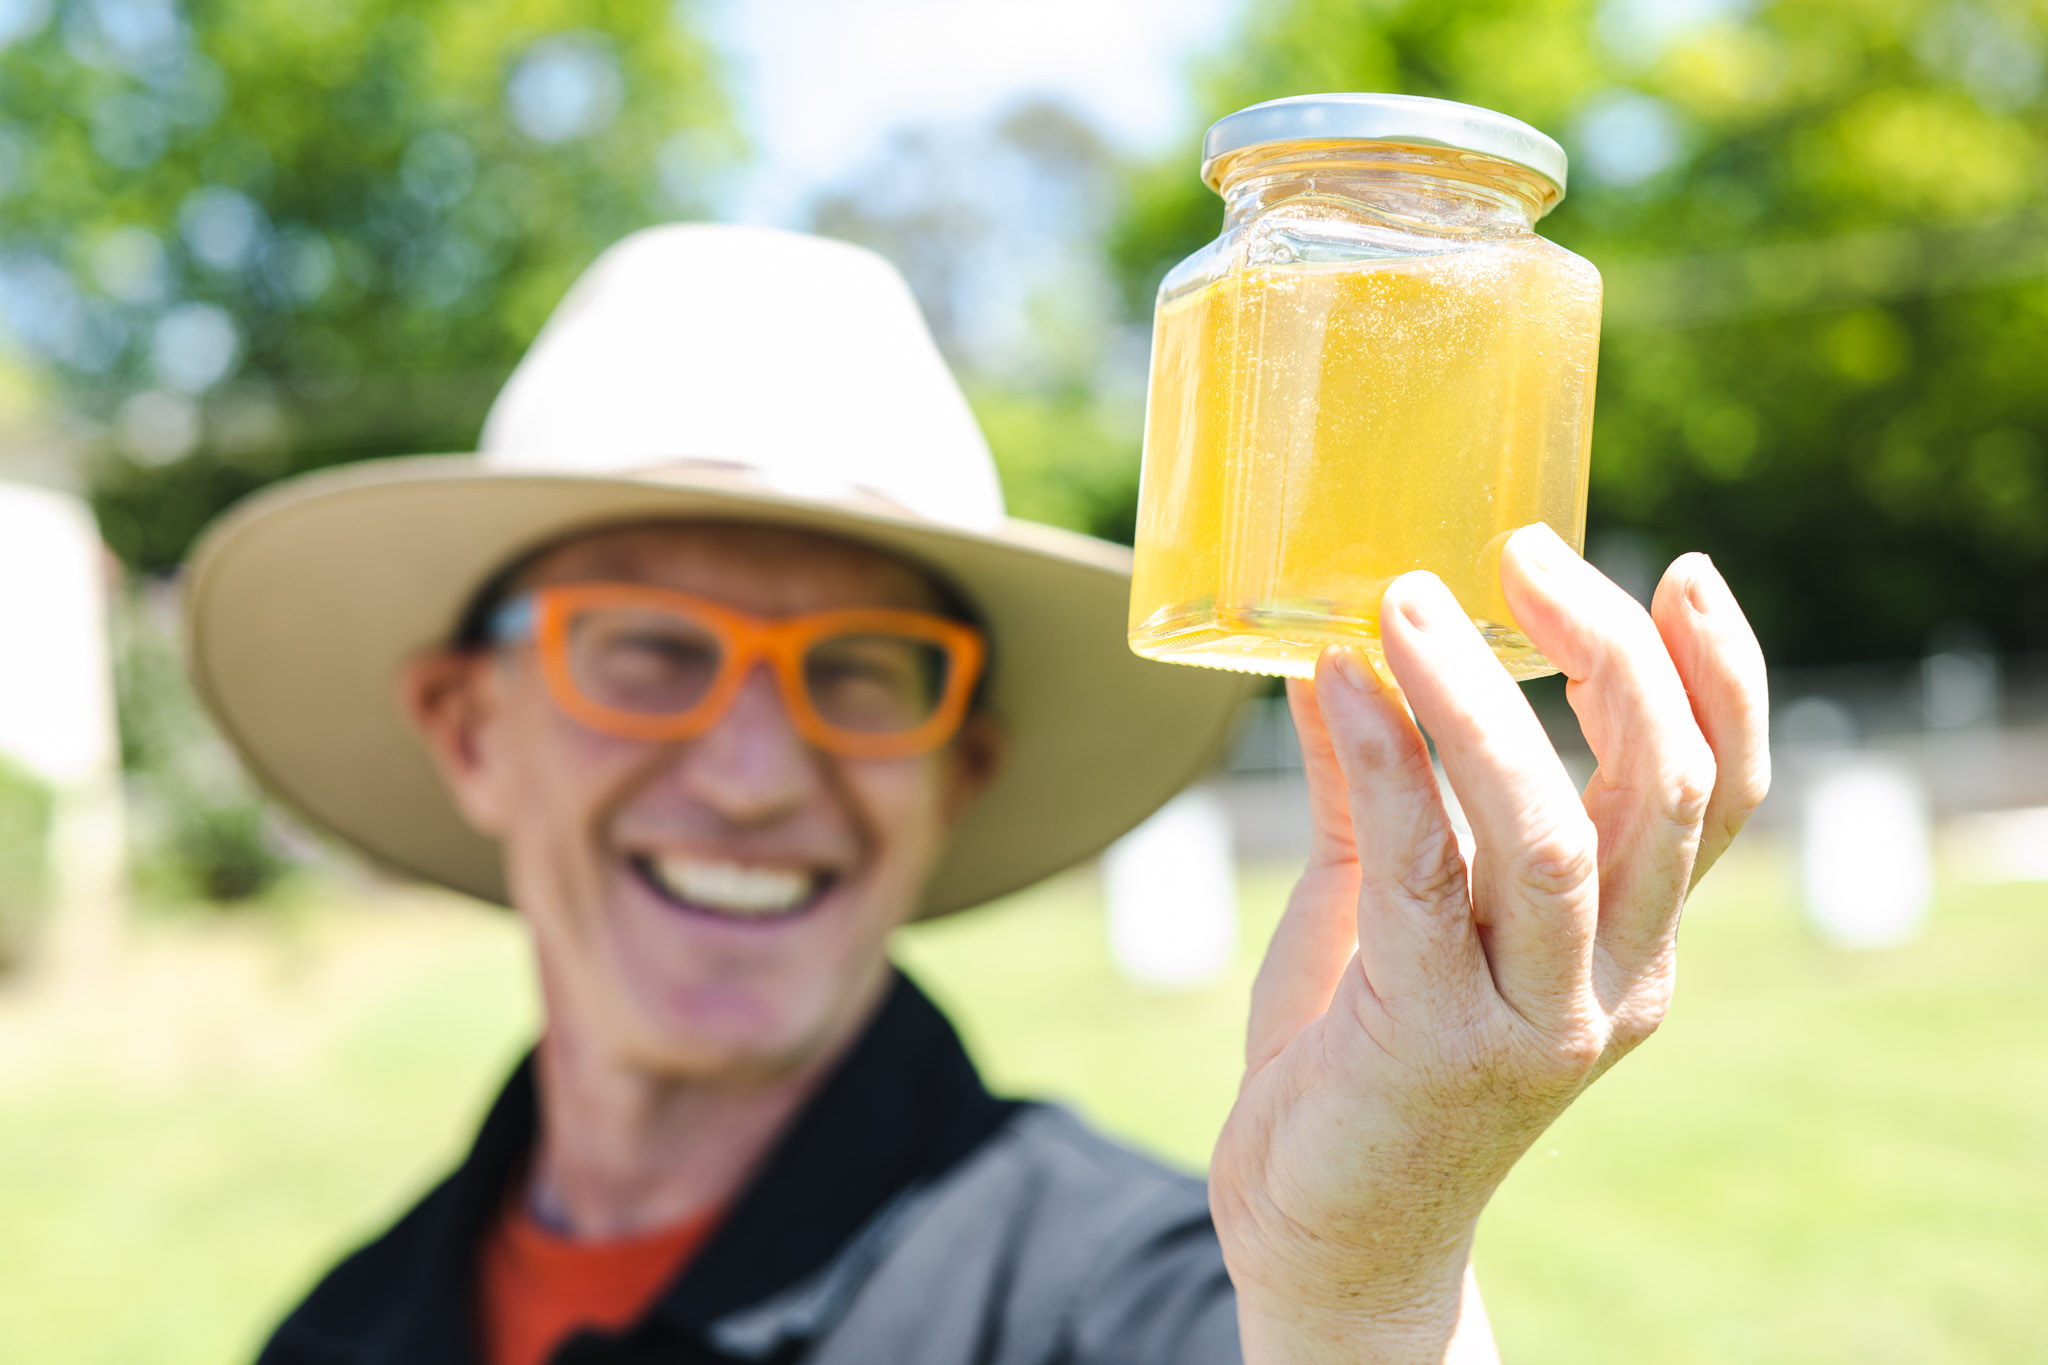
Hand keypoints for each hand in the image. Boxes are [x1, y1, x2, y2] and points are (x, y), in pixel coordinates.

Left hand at [1209, 523, 1769, 1363]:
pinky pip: (1421, 872)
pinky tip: (1340, 680)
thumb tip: (1332, 652)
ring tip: (1408, 599)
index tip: (1680, 570)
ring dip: (1483, 699)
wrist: (1327, 1233)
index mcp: (1630, 941)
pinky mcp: (1434, 1040)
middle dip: (1612, 651)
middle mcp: (1612, 980)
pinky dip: (1385, 760)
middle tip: (1523, 551)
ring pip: (1553, 832)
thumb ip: (1372, 786)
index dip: (1721, 676)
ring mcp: (1534, 1018)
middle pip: (1666, 791)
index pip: (1720, 792)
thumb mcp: (1382, 903)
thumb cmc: (1358, 1056)